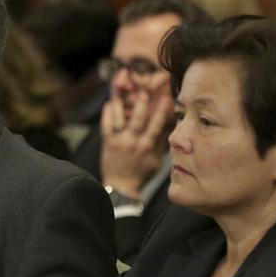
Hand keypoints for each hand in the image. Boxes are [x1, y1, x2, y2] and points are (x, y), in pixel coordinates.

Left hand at [100, 81, 172, 197]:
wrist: (122, 186)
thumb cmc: (141, 174)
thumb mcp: (156, 161)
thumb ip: (161, 144)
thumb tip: (169, 127)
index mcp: (148, 147)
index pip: (156, 126)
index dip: (161, 111)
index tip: (165, 97)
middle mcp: (133, 142)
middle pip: (138, 119)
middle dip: (142, 103)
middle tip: (144, 89)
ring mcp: (119, 142)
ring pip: (121, 119)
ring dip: (123, 104)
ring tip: (125, 90)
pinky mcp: (108, 143)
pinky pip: (106, 126)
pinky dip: (107, 115)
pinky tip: (108, 104)